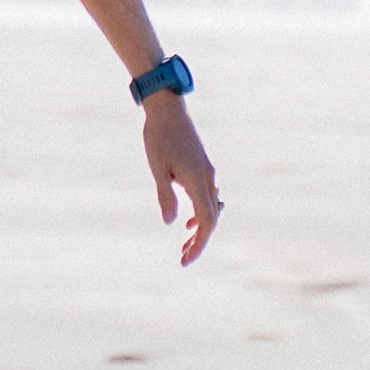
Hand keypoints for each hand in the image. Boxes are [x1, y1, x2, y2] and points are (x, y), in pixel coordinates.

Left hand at [140, 92, 221, 262]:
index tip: (186, 259)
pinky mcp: (203, 167)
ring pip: (211, 208)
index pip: (207, 222)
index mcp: (198, 181)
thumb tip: (170, 223)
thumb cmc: (159, 137)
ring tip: (185, 242)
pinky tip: (189, 219)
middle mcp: (208, 178)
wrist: (168, 109)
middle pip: (211, 219)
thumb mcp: (158, 169)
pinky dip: (201, 212)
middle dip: (199, 241)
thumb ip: (166, 196)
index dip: (199, 244)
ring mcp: (207, 172)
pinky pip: (208, 196)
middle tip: (183, 257)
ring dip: (201, 228)